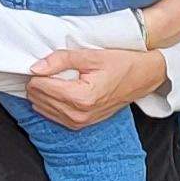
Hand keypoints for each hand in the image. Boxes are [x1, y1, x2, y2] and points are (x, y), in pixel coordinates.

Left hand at [27, 47, 168, 128]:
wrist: (144, 78)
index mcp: (81, 97)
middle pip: (38, 97)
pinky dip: (51, 101)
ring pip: (41, 107)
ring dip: (44, 92)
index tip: (50, 63)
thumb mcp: (91, 56)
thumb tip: (35, 68)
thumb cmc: (122, 64)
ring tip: (59, 79)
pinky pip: (51, 115)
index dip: (40, 71)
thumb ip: (61, 60)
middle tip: (54, 69)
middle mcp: (78, 114)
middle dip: (41, 82)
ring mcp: (79, 122)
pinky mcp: (79, 125)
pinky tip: (61, 90)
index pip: (39, 85)